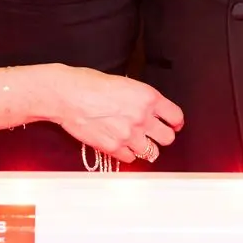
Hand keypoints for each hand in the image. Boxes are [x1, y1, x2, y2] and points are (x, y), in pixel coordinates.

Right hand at [48, 66, 183, 164]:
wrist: (67, 95)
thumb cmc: (89, 84)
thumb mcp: (124, 83)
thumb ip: (141, 99)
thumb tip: (149, 109)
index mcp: (148, 97)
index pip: (175, 116)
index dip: (175, 122)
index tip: (172, 125)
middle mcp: (142, 117)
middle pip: (167, 138)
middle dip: (162, 136)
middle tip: (153, 134)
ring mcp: (128, 135)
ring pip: (151, 152)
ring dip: (145, 147)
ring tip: (135, 141)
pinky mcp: (113, 148)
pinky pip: (130, 159)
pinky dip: (127, 154)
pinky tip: (120, 144)